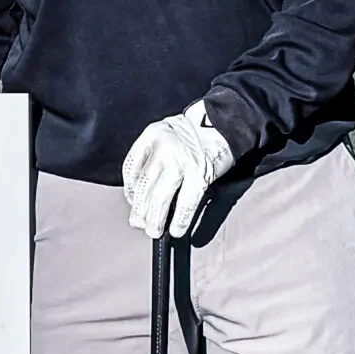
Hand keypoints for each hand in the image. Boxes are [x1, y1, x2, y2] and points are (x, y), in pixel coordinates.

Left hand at [120, 103, 235, 238]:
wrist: (224, 123)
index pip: (131, 167)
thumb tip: (142, 194)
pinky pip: (186, 202)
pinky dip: (180, 219)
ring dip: (155, 218)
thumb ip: (152, 157)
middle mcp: (164, 147)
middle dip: (140, 209)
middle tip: (139, 223)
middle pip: (145, 185)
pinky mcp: (200, 174)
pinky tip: (176, 230)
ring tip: (153, 230)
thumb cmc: (194, 133)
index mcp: (151, 135)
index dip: (130, 190)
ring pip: (161, 196)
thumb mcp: (165, 135)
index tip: (133, 202)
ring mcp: (182, 161)